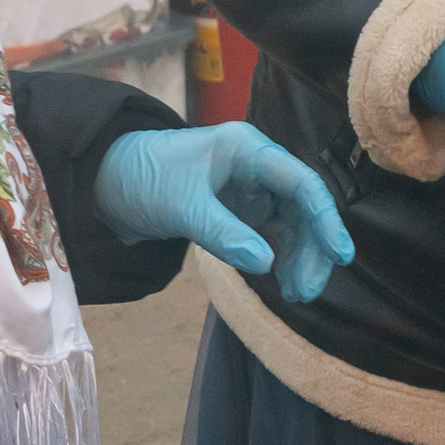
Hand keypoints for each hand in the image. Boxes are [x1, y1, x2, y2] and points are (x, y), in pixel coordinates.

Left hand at [92, 122, 353, 302]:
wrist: (104, 184)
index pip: (301, 184)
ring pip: (289, 226)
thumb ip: (224, 234)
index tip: (340, 256)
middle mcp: (255, 167)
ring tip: (295, 294)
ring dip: (296, 259)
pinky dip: (277, 259)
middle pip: (301, 208)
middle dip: (310, 249)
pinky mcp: (237, 211)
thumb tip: (267, 264)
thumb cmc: (142, 178)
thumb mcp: (182, 207)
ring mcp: (248, 190)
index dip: (325, 219)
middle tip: (306, 291)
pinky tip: (279, 281)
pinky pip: (269, 236)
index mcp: (247, 150)